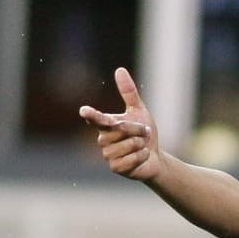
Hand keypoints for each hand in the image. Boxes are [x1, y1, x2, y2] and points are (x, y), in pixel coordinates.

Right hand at [79, 67, 162, 181]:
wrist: (154, 157)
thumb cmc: (144, 134)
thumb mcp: (139, 111)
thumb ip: (128, 93)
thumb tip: (119, 70)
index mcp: (106, 125)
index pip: (96, 118)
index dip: (91, 114)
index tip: (84, 111)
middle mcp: (103, 139)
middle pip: (122, 130)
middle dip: (138, 130)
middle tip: (143, 134)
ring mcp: (107, 155)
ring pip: (128, 145)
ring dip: (141, 144)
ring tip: (141, 146)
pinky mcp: (115, 168)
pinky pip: (131, 159)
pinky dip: (142, 156)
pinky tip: (141, 157)